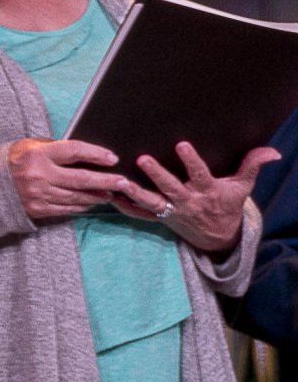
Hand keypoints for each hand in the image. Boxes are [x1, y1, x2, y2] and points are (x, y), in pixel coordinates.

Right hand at [7, 138, 126, 219]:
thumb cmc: (12, 160)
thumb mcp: (29, 146)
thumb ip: (54, 148)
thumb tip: (82, 153)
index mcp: (37, 154)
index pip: (74, 151)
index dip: (95, 154)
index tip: (112, 158)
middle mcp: (39, 175)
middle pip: (81, 178)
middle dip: (105, 180)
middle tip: (123, 181)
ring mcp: (39, 194)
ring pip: (77, 196)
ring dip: (97, 195)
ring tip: (111, 193)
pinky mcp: (38, 209)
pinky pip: (67, 208)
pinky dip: (82, 205)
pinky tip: (91, 202)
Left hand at [114, 141, 278, 252]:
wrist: (218, 237)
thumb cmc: (227, 204)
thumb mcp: (241, 187)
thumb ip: (252, 166)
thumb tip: (272, 152)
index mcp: (207, 191)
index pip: (199, 174)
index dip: (191, 160)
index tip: (182, 144)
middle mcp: (187, 201)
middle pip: (170, 188)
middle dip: (157, 174)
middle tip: (142, 159)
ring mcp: (172, 211)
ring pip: (151, 203)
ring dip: (134, 192)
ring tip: (118, 181)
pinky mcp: (160, 218)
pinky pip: (140, 214)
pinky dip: (125, 207)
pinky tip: (109, 197)